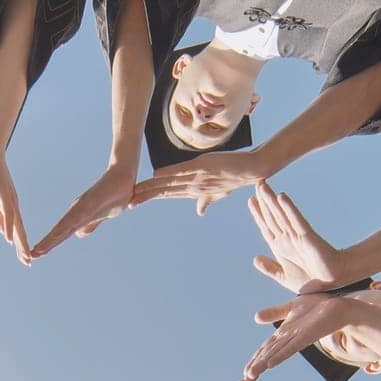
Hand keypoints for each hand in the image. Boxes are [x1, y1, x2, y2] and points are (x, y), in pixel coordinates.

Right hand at [0, 149, 30, 262]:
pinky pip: (6, 214)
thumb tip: (0, 229)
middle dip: (23, 247)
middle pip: (19, 230)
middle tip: (28, 263)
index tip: (25, 257)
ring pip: (16, 225)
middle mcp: (13, 205)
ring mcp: (9, 200)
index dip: (21, 243)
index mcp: (12, 206)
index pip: (18, 228)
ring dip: (19, 241)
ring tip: (24, 255)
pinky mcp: (3, 195)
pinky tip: (8, 239)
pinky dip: (6, 227)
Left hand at [30, 163, 136, 257]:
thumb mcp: (101, 216)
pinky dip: (66, 226)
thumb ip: (90, 224)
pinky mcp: (89, 202)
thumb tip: (79, 234)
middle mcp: (76, 211)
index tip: (37, 254)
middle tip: (31, 255)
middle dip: (45, 244)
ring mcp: (81, 207)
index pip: (61, 233)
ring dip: (51, 239)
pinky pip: (76, 215)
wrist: (123, 177)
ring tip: (39, 249)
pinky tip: (58, 234)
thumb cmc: (114, 194)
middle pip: (58, 232)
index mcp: (78, 216)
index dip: (50, 244)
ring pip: (63, 226)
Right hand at [130, 149, 273, 214]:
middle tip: (128, 202)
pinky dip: (169, 173)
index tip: (134, 202)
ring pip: (170, 184)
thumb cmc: (235, 179)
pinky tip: (156, 174)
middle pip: (165, 192)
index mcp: (194, 192)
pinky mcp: (202, 167)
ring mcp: (198, 179)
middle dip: (146, 197)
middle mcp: (194, 188)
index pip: (168, 195)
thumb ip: (206, 200)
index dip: (151, 198)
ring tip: (136, 191)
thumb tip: (200, 212)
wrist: (252, 170)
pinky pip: (182, 171)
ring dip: (152, 187)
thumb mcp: (219, 192)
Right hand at [242, 293, 356, 380]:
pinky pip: (291, 348)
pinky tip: (270, 364)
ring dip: (262, 365)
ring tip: (250, 376)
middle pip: (267, 355)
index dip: (254, 360)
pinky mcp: (306, 337)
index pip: (264, 349)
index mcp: (284, 333)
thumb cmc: (319, 307)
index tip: (244, 374)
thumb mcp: (291, 307)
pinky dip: (280, 356)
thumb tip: (256, 317)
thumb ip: (274, 313)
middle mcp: (288, 339)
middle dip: (255, 367)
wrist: (339, 306)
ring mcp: (297, 339)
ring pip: (275, 353)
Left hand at [249, 181, 350, 292]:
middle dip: (264, 201)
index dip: (258, 214)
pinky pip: (297, 221)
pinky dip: (289, 209)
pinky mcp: (308, 237)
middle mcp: (288, 238)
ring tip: (263, 185)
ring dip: (272, 200)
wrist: (332, 284)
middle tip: (258, 183)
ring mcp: (297, 236)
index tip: (251, 200)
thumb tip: (255, 258)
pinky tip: (282, 197)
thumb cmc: (312, 280)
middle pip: (273, 216)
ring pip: (281, 215)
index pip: (267, 227)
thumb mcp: (285, 277)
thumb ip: (270, 268)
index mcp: (281, 247)